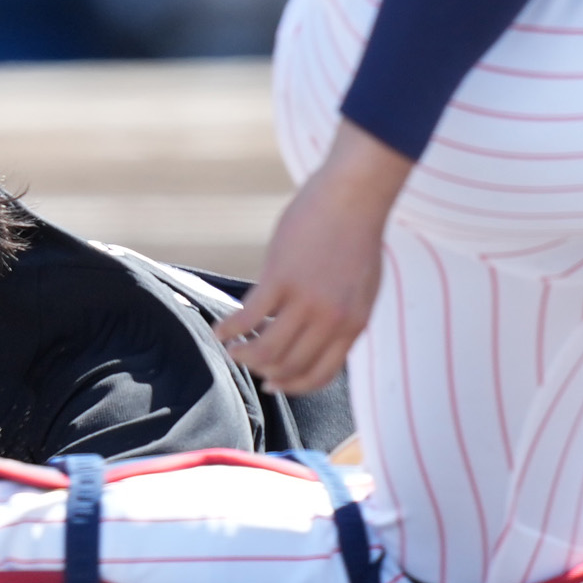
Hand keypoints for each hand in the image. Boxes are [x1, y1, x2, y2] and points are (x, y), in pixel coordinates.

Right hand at [216, 120, 414, 395]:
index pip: (319, 375)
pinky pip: (247, 318)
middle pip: (288, 367)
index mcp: (353, 325)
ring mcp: (305, 301)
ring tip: (231, 349)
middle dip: (263, 371)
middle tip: (247, 360)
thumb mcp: (363, 290)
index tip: (273, 383)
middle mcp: (330, 320)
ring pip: (265, 350)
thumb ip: (345, 320)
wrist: (354, 196)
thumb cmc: (357, 237)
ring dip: (242, 355)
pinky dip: (228, 330)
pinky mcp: (281, 278)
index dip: (292, 386)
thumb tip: (320, 343)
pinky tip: (219, 331)